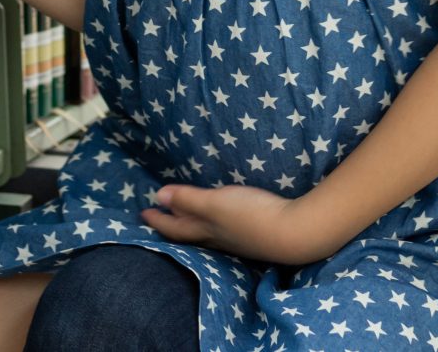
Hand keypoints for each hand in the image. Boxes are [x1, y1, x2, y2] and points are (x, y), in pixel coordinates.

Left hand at [140, 184, 337, 266]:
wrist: (295, 233)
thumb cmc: (252, 216)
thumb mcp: (215, 204)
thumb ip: (188, 200)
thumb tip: (157, 198)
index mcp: (205, 231)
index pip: (174, 227)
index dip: (157, 219)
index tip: (142, 212)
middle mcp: (218, 238)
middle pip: (188, 234)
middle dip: (171, 225)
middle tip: (157, 216)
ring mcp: (237, 240)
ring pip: (205, 234)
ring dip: (191, 225)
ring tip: (184, 216)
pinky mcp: (253, 235)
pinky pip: (223, 231)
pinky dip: (212, 224)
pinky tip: (221, 220)